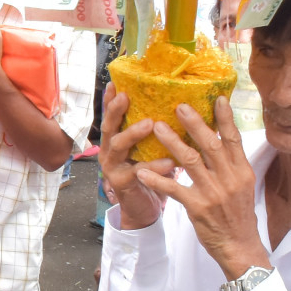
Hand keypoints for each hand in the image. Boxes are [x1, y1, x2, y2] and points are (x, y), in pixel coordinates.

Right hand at [98, 89, 170, 230]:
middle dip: (115, 110)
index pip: (111, 115)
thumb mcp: (150, 149)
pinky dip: (154, 166)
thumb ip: (156, 132)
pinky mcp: (121, 184)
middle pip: (108, 126)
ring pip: (117, 146)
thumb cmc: (151, 174)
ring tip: (150, 124)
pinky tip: (170, 162)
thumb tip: (182, 106)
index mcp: (114, 139)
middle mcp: (108, 151)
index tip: (116, 82)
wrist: (143, 209)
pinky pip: (138, 172)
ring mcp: (112, 167)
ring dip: (132, 133)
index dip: (111, 99)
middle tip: (127, 96)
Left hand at [131, 98, 270, 281]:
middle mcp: (229, 179)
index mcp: (241, 171)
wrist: (239, 246)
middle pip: (210, 144)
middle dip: (194, 123)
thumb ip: (231, 164)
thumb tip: (220, 138)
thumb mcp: (242, 186)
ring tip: (156, 127)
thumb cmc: (238, 215)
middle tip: (179, 105)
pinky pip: (174, 189)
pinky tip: (142, 171)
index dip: (225, 118)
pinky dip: (157, 179)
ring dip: (171, 143)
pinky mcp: (198, 207)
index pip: (233, 139)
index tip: (218, 98)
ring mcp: (213, 193)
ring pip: (190, 161)